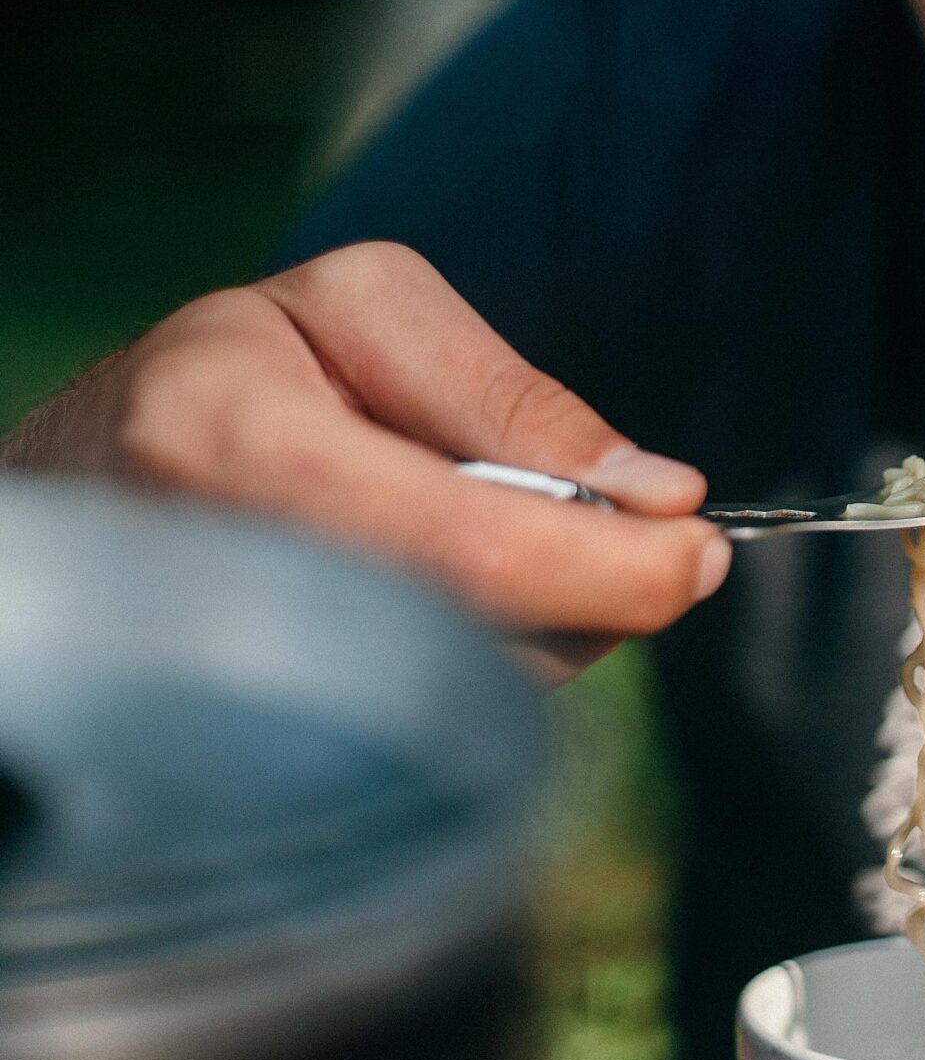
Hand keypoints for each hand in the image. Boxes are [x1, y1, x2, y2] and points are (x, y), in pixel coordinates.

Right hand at [0, 241, 730, 677]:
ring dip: (551, 628)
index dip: (608, 564)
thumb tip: (659, 492)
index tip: (699, 550)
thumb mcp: (365, 308)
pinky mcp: (257, 751)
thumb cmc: (236, 365)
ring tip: (523, 539)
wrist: (88, 468)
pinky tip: (471, 598)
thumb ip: (507, 396)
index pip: (467, 550)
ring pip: (467, 699)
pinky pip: (426, 732)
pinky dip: (493, 664)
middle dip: (597, 593)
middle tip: (645, 537)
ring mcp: (231, 688)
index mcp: (240, 442)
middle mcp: (224, 582)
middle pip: (482, 639)